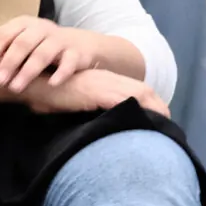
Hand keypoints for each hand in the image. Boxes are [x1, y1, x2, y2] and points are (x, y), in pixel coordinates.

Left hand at [0, 17, 117, 92]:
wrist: (77, 45)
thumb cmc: (38, 43)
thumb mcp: (16, 38)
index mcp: (23, 24)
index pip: (4, 35)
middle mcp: (41, 29)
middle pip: (22, 44)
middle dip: (8, 63)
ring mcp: (60, 40)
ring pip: (44, 54)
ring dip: (28, 71)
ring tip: (16, 88)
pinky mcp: (76, 53)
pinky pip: (69, 62)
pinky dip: (61, 73)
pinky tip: (51, 85)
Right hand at [24, 70, 167, 117]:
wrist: (36, 84)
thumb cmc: (51, 95)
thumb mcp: (74, 101)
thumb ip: (88, 107)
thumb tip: (98, 126)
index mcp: (104, 81)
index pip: (134, 89)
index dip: (150, 101)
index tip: (161, 114)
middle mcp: (107, 80)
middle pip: (142, 90)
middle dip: (158, 105)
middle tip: (169, 120)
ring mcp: (103, 85)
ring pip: (137, 94)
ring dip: (153, 107)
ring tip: (163, 122)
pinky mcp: (97, 92)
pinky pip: (123, 100)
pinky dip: (136, 109)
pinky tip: (145, 120)